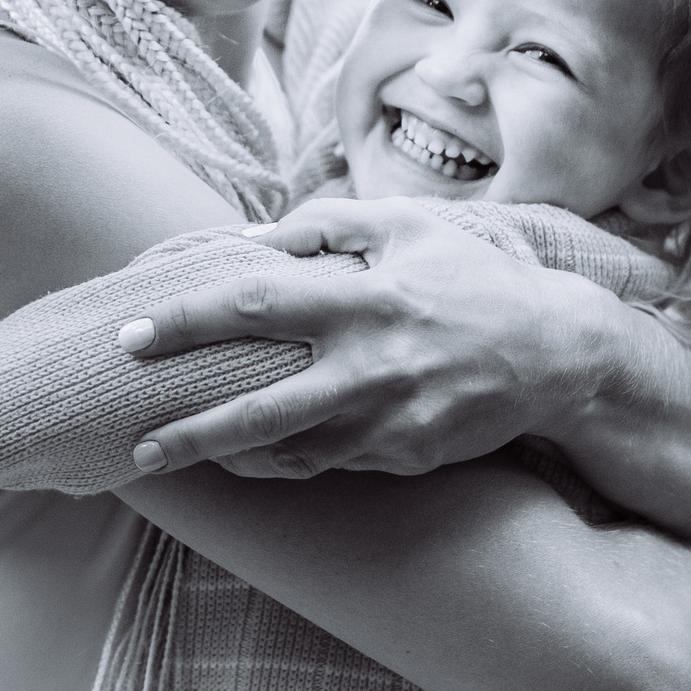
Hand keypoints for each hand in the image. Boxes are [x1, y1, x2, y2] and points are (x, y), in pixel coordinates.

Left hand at [120, 199, 595, 477]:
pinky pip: (333, 463)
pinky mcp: (408, 454)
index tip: (132, 336)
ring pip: (290, 453)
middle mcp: (369, 367)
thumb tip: (255, 240)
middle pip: (257, 414)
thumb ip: (330, 227)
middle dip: (188, 434)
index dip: (186, 321)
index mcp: (363, 301)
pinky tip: (261, 455)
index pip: (253, 306)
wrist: (557, 353)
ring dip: (233, 457)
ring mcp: (388, 421)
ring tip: (187, 451)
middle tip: (139, 446)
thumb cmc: (476, 280)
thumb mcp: (410, 228)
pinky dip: (290, 460)